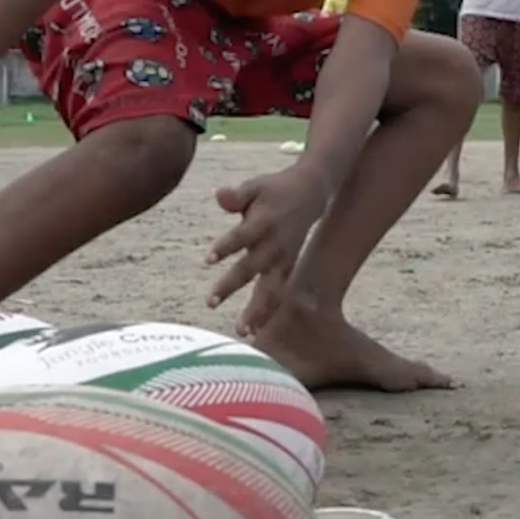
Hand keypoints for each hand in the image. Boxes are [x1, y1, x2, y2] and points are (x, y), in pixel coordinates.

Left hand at [207, 164, 333, 334]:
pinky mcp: (288, 267)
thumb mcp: (255, 186)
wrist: (311, 193)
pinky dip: (268, 312)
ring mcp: (283, 258)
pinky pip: (279, 294)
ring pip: (270, 288)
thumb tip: (218, 194)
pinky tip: (255, 332)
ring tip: (242, 331)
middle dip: (232, 285)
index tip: (208, 259)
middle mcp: (274, 244)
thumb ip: (236, 196)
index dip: (226, 246)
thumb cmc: (274, 190)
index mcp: (263, 222)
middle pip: (252, 268)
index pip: (241, 236)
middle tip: (210, 302)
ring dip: (257, 310)